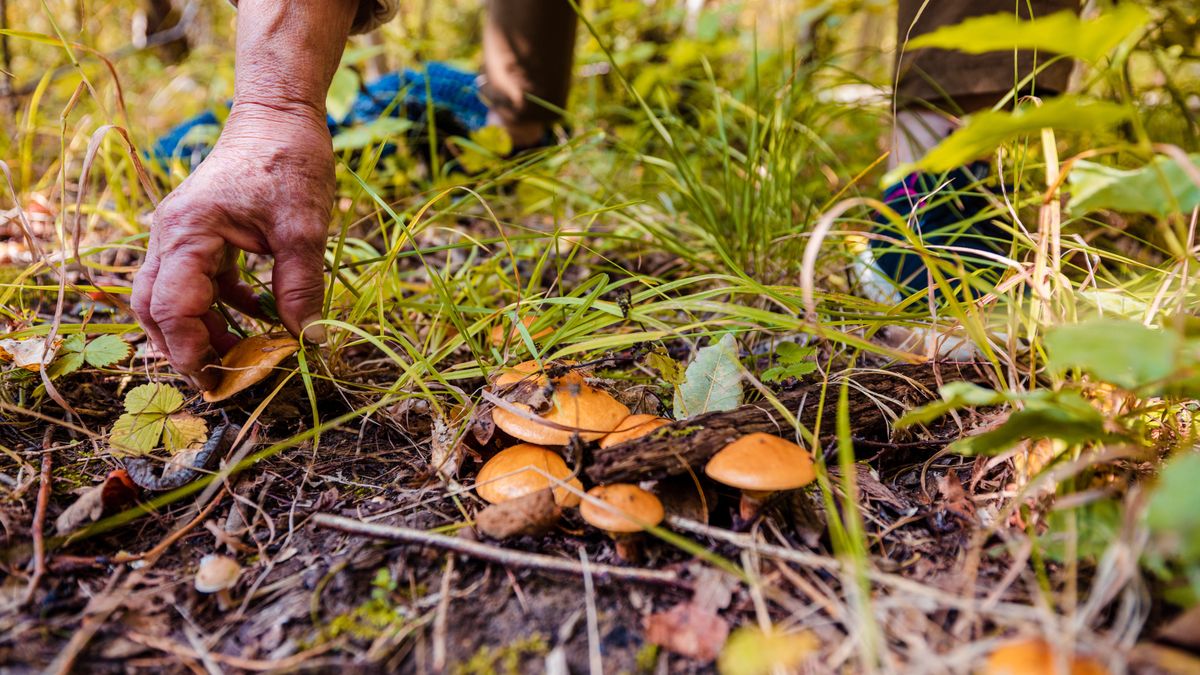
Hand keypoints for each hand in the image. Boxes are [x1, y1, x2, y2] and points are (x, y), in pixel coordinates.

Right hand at [132, 104, 333, 389]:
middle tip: (224, 379)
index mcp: (188, 233)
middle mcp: (172, 236)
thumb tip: (311, 341)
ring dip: (204, 330)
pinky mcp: (202, 235)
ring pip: (172, 298)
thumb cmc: (289, 160)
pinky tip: (260, 319)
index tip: (220, 382)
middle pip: (155, 309)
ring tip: (246, 356)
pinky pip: (199, 282)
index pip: (171, 307)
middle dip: (185, 348)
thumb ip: (301, 287)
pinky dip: (222, 307)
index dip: (191, 351)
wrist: (280, 114)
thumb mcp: (303, 229)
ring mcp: (182, 235)